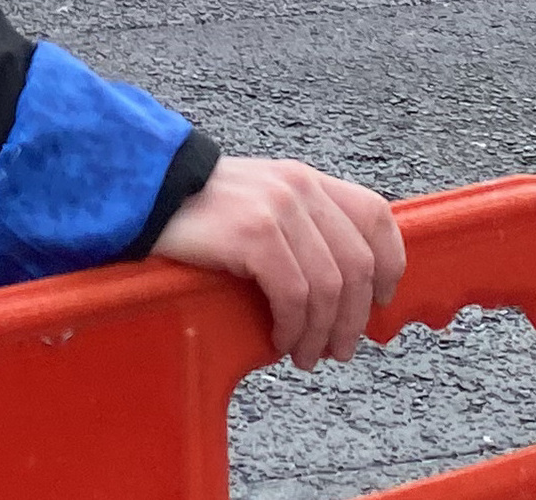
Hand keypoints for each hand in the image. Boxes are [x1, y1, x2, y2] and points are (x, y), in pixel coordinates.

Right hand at [152, 157, 404, 369]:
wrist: (146, 191)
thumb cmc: (201, 209)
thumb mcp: (261, 203)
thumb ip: (301, 226)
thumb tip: (341, 284)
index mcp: (308, 180)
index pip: (375, 215)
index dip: (390, 263)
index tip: (380, 301)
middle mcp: (300, 189)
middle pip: (358, 263)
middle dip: (353, 318)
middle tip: (337, 349)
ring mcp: (278, 210)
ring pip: (328, 286)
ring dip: (321, 332)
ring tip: (305, 355)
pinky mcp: (253, 235)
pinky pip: (293, 294)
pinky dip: (293, 326)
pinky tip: (279, 339)